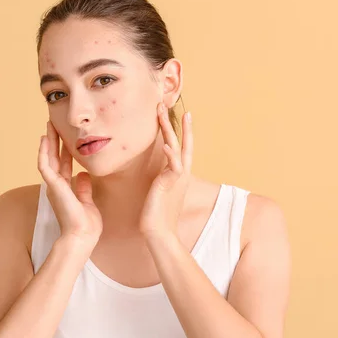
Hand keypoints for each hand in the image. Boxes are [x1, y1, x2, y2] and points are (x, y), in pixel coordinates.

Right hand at [38, 120, 102, 247]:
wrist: (81, 237)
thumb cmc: (85, 225)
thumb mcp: (87, 202)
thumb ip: (83, 188)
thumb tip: (84, 174)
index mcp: (65, 189)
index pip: (63, 165)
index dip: (64, 150)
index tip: (66, 137)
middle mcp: (56, 186)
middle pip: (54, 158)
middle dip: (54, 141)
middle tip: (54, 124)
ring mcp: (53, 186)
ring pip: (47, 158)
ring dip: (48, 142)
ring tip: (49, 126)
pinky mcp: (52, 186)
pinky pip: (44, 166)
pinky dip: (43, 152)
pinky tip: (44, 140)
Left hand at [139, 102, 192, 240]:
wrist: (159, 233)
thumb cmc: (156, 215)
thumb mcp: (159, 193)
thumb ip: (159, 182)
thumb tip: (156, 177)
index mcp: (177, 174)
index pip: (181, 147)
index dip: (180, 130)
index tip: (180, 115)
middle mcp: (180, 174)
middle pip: (180, 142)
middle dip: (173, 123)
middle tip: (164, 105)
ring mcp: (177, 178)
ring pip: (176, 148)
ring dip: (170, 129)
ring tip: (162, 113)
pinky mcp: (171, 185)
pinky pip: (174, 167)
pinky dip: (171, 155)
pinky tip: (166, 145)